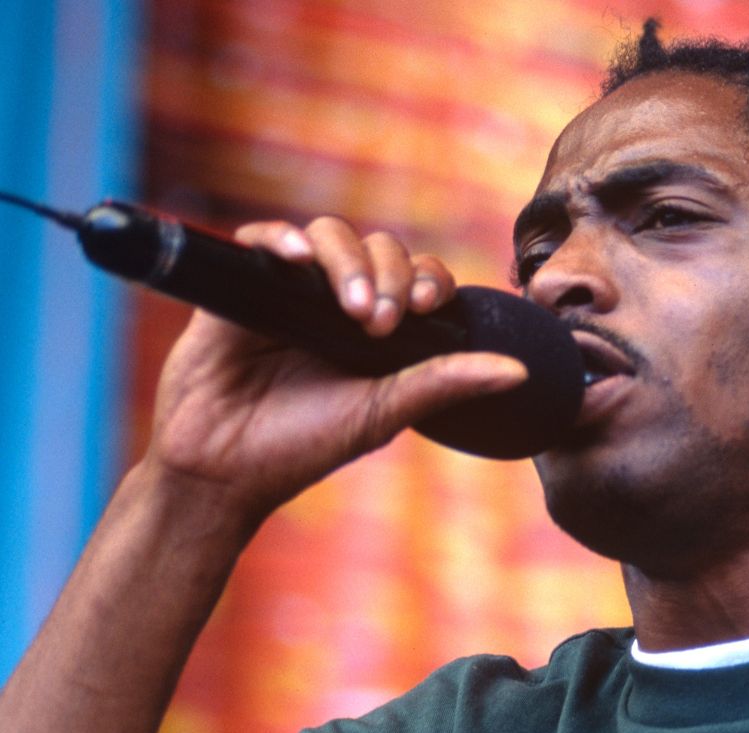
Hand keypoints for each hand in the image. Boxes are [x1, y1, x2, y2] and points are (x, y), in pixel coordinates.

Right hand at [140, 216, 526, 519]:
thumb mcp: (384, 412)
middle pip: (379, 249)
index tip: (427, 307)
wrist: (221, 471)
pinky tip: (297, 257)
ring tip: (350, 306)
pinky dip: (283, 239)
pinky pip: (262, 239)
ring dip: (348, 259)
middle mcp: (336, 301)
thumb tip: (519, 371)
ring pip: (330, 236)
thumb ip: (446, 383)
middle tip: (380, 322)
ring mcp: (290, 290)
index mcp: (377, 328)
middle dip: (390, 275)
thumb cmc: (302, 446)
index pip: (416, 277)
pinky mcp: (239, 286)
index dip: (428, 280)